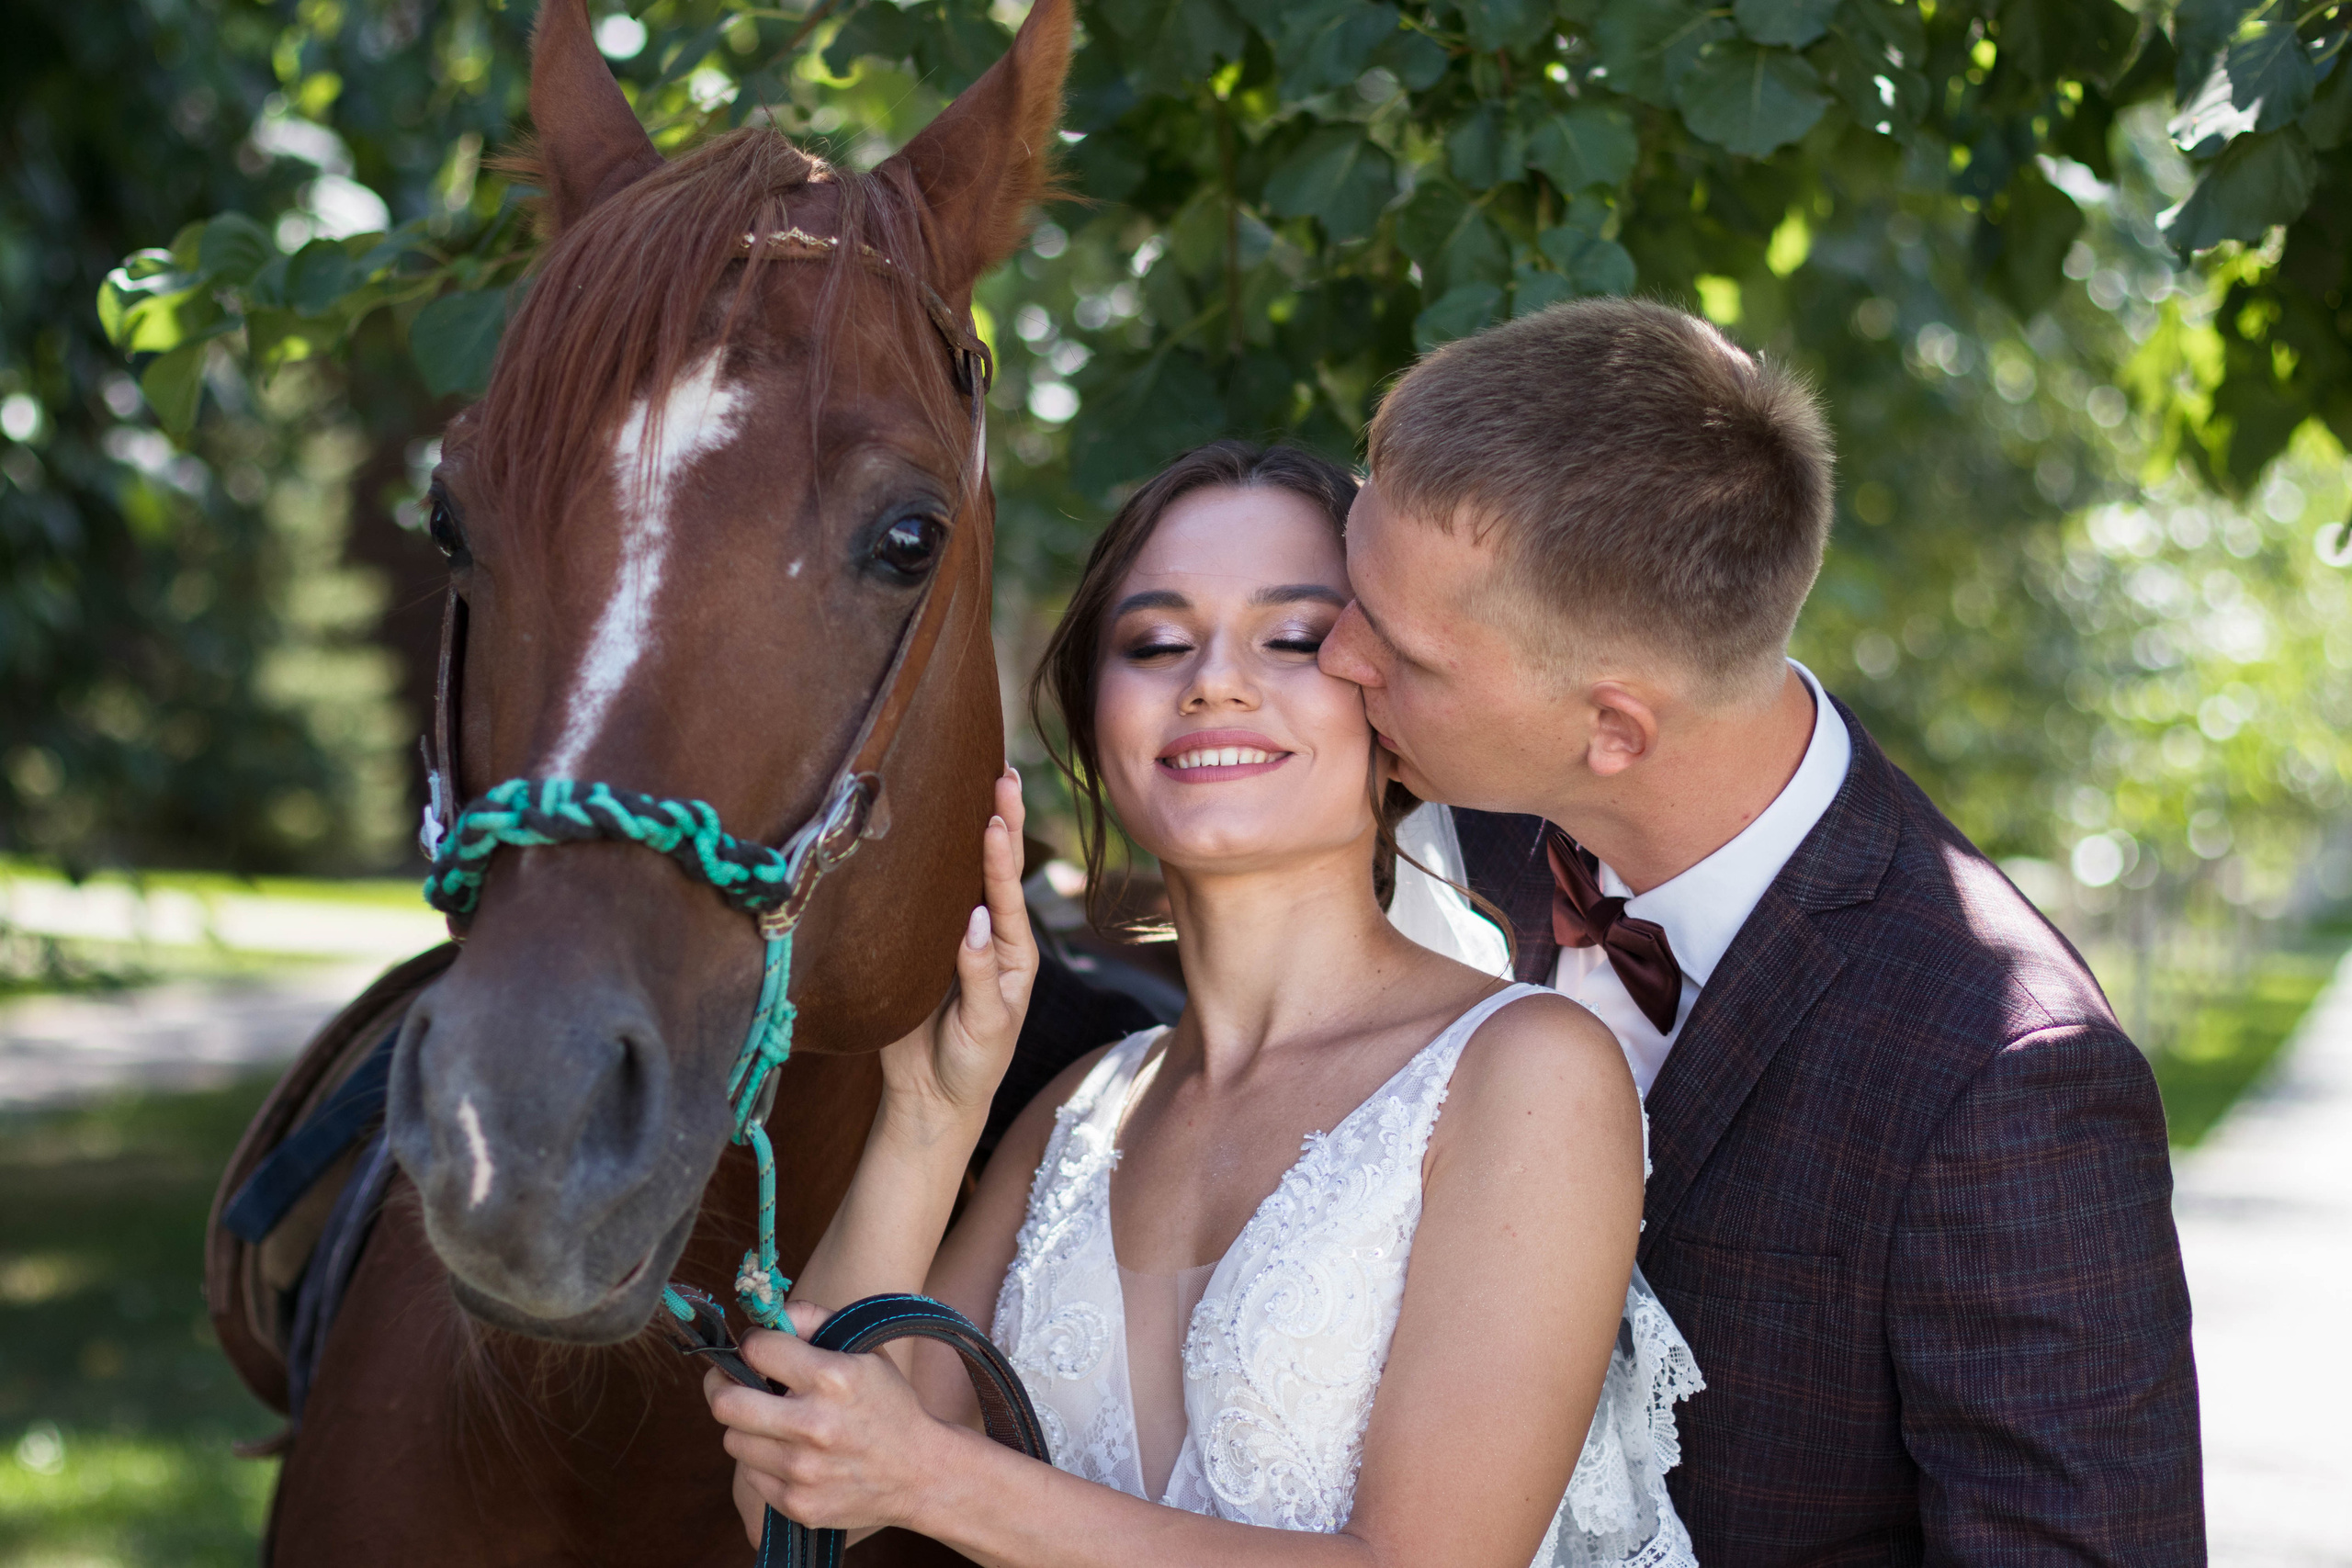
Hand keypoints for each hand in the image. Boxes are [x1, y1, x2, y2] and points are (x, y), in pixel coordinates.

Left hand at [705, 1300, 956, 1542]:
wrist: (920, 1473)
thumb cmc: (887, 1404)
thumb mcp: (864, 1350)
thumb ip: (815, 1319)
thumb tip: (769, 1315)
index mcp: (832, 1378)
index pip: (757, 1349)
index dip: (753, 1342)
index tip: (760, 1347)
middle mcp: (813, 1425)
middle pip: (725, 1402)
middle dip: (722, 1385)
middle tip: (733, 1380)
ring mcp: (802, 1470)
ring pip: (733, 1440)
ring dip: (747, 1426)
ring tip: (774, 1421)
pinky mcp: (796, 1504)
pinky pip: (750, 1475)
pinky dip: (762, 1461)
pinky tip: (790, 1453)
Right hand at [877, 768, 1037, 1129]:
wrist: (932, 1096)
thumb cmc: (971, 1065)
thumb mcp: (985, 1029)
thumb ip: (980, 978)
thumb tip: (974, 920)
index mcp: (1012, 953)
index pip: (1008, 895)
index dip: (1002, 856)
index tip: (994, 818)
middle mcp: (989, 935)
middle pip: (997, 870)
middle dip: (1001, 821)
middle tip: (1001, 774)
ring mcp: (956, 937)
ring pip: (964, 876)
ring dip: (970, 832)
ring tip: (977, 783)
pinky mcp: (923, 947)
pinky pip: (926, 899)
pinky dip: (930, 863)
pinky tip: (927, 830)